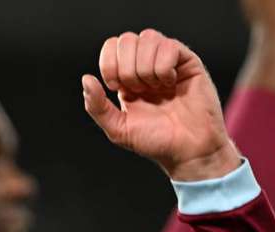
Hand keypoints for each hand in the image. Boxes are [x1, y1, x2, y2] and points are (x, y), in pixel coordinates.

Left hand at [82, 30, 240, 181]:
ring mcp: (168, 61)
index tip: (116, 87)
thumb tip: (86, 79)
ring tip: (156, 89)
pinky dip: (163, 68)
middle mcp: (146, 66)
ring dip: (145, 68)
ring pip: (147, 38)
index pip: (111, 47)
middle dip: (126, 68)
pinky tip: (171, 84)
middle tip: (138, 91)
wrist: (187, 150)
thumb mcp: (118, 129)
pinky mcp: (188, 62)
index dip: (109, 64)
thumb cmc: (155, 142)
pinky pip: (168, 46)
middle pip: (126, 40)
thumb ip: (97, 106)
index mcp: (127, 78)